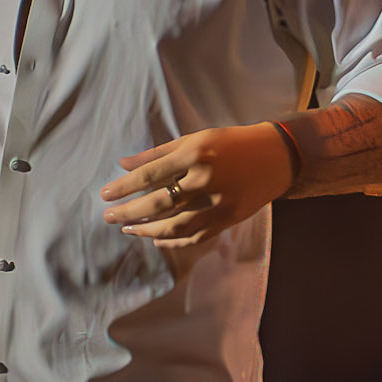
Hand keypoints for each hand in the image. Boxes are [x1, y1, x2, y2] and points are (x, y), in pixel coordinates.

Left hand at [102, 125, 294, 251]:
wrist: (276, 157)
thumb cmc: (231, 143)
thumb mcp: (195, 139)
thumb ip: (158, 153)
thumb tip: (122, 164)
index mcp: (195, 153)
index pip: (150, 174)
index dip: (123, 187)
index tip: (104, 195)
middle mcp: (206, 179)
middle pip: (158, 203)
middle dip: (129, 212)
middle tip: (109, 217)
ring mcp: (219, 203)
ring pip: (174, 226)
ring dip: (147, 231)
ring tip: (129, 229)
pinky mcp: (228, 219)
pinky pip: (194, 237)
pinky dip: (173, 242)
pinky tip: (156, 240)